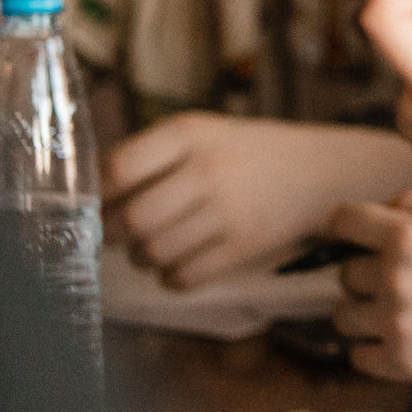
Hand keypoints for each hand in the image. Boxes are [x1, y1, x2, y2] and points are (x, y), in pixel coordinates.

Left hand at [105, 113, 411, 287]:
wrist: (321, 169)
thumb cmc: (248, 151)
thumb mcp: (203, 132)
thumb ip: (151, 154)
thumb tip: (90, 192)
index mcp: (189, 133)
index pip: (118, 169)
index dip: (97, 194)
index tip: (95, 204)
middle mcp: (206, 169)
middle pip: (131, 219)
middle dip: (113, 235)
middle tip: (117, 235)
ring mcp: (227, 210)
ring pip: (154, 253)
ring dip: (142, 258)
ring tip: (149, 249)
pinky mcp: (244, 245)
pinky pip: (185, 277)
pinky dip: (170, 278)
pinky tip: (175, 266)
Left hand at [330, 188, 411, 390]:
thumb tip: (385, 209)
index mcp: (410, 234)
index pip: (343, 220)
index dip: (350, 228)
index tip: (359, 238)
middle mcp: (396, 276)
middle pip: (345, 272)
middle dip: (369, 277)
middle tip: (407, 285)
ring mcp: (396, 321)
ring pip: (344, 316)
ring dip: (367, 316)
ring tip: (407, 317)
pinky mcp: (401, 363)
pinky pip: (358, 356)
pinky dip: (377, 352)